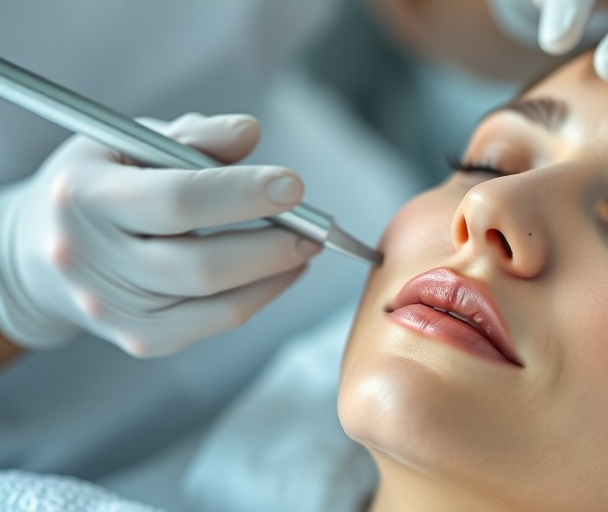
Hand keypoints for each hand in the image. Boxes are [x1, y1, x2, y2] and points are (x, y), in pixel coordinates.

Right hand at [0, 113, 318, 356]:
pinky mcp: (139, 339)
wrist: (44, 252)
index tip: (293, 186)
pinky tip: (281, 272)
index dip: (242, 194)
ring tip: (305, 246)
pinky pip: (215, 324)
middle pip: (201, 265)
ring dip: (274, 273)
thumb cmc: (100, 185)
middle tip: (314, 227)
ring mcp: (113, 309)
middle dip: (271, 246)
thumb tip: (249, 134)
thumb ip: (194, 136)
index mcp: (84, 197)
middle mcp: (90, 260)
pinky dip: (259, 297)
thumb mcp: (131, 142)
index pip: (176, 200)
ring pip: (216, 302)